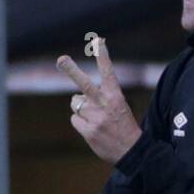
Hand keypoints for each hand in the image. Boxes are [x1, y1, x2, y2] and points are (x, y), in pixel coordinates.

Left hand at [58, 40, 142, 164]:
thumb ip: (99, 98)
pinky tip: (92, 129)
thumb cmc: (124, 127)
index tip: (98, 40)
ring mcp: (95, 118)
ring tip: (95, 118)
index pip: (108, 72)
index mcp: (116, 96)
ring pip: (75, 103)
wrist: (132, 153)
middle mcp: (104, 104)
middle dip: (71, 69)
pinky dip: (80, 123)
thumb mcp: (119, 107)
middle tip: (61, 59)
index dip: (102, 55)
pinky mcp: (88, 131)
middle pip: (84, 83)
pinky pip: (75, 119)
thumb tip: (75, 96)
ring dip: (80, 108)